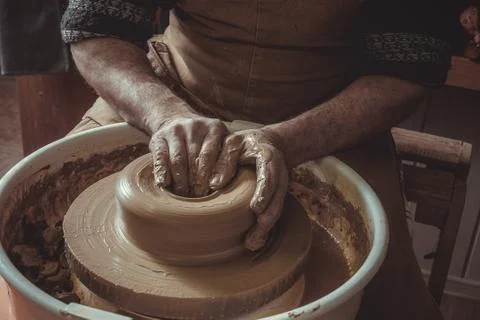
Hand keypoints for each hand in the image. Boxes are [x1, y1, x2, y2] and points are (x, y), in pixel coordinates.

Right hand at [149, 115, 227, 196]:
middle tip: (199, 197)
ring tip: (184, 195)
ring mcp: (176, 130)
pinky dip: (162, 172)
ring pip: (178, 160)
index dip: (214, 172)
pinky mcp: (159, 137)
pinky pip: (160, 158)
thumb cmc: (206, 141)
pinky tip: (164, 184)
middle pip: (196, 159)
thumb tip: (220, 184)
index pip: (214, 154)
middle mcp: (195, 126)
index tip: (214, 187)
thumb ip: (228, 160)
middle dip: (198, 182)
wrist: (178, 121)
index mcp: (215, 128)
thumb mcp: (222, 143)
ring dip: (181, 182)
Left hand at [209, 129, 287, 250]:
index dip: (264, 193)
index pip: (269, 176)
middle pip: (277, 199)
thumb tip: (215, 184)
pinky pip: (272, 212)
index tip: (255, 209)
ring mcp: (280, 187)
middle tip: (253, 236)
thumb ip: (224, 160)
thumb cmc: (244, 143)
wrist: (267, 143)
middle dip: (266, 219)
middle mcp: (279, 174)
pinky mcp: (276, 197)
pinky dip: (265, 227)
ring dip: (266, 228)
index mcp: (269, 158)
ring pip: (276, 209)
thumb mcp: (233, 143)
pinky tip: (256, 241)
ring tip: (252, 244)